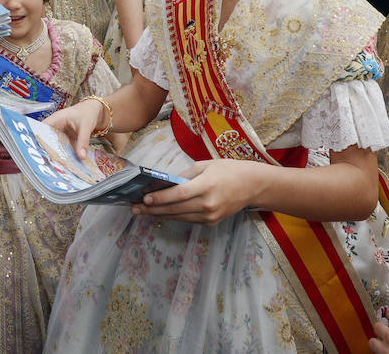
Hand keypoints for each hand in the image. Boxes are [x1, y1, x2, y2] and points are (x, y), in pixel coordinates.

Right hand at [45, 100, 104, 158]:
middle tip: (47, 161)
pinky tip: (63, 160)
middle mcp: (55, 125)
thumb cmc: (88, 113)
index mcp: (56, 119)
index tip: (40, 151)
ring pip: (53, 143)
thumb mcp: (86, 127)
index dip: (39, 139)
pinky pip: (60, 145)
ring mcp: (59, 131)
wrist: (93, 110)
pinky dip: (61, 152)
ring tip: (53, 163)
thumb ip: (83, 141)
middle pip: (46, 138)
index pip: (42, 129)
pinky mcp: (64, 136)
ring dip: (54, 152)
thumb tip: (81, 156)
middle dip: (47, 149)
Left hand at [130, 160, 263, 224]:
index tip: (144, 198)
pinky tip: (162, 213)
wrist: (252, 185)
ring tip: (143, 211)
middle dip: (153, 209)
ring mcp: (210, 216)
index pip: (178, 194)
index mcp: (206, 186)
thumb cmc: (228, 170)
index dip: (160, 198)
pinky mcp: (212, 222)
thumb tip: (165, 183)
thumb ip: (185, 175)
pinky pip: (189, 220)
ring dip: (160, 214)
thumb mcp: (205, 165)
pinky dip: (175, 216)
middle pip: (175, 209)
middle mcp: (207, 204)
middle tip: (135, 208)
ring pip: (179, 217)